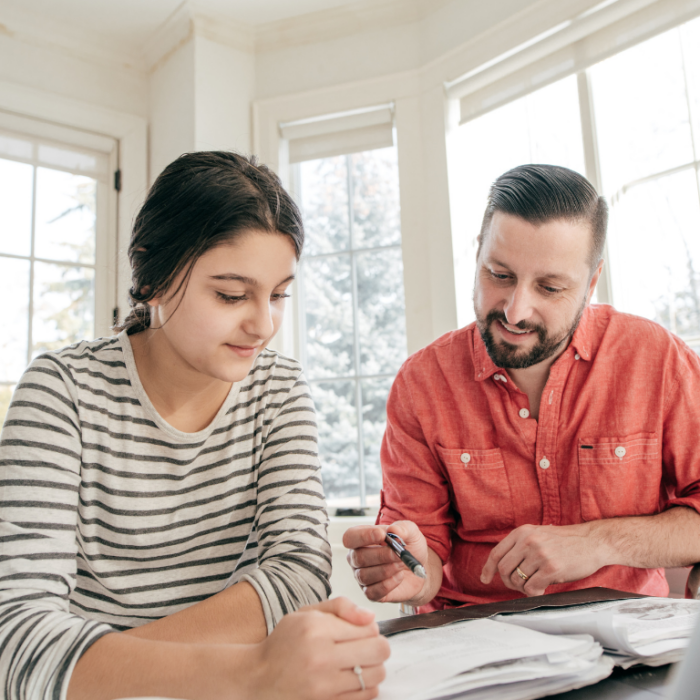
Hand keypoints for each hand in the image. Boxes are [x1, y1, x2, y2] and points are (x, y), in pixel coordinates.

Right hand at [254, 597, 389, 699]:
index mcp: (316, 629)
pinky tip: (351, 679)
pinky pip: (366, 696)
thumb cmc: (284, 644)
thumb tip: (370, 617)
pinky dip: (365, 687)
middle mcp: (321, 657)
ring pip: (376, 675)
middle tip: (365, 647)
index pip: (369, 628)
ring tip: (358, 664)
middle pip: (379, 651)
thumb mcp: (306, 613)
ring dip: (373, 668)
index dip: (371, 629)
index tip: (362, 631)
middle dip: (378, 647)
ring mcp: (324, 685)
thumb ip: (340, 607)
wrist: (258, 679)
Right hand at [343, 521, 429, 603]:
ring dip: (386, 570)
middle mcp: (356, 557)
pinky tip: (399, 577)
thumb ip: (402, 528)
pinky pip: (372, 592)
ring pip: (364, 576)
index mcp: (361, 538)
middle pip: (358, 558)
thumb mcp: (411, 532)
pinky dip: (388, 584)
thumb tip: (392, 530)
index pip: (350, 537)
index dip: (363, 536)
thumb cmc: (410, 546)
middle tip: (398, 555)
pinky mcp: (371, 593)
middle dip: (381, 556)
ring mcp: (362, 576)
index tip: (382, 535)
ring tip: (401, 565)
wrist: (421, 569)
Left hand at [480, 523, 610, 596]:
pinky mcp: (551, 568)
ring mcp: (539, 554)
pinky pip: (531, 588)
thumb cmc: (565, 542)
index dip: (488, 569)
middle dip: (509, 582)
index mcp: (522, 532)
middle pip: (503, 569)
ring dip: (524, 587)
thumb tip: (501, 568)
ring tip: (536, 583)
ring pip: (517, 580)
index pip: (496, 553)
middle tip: (520, 585)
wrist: (592, 541)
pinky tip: (543, 588)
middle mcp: (527, 541)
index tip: (485, 580)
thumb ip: (520, 546)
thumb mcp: (538, 534)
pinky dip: (534, 593)